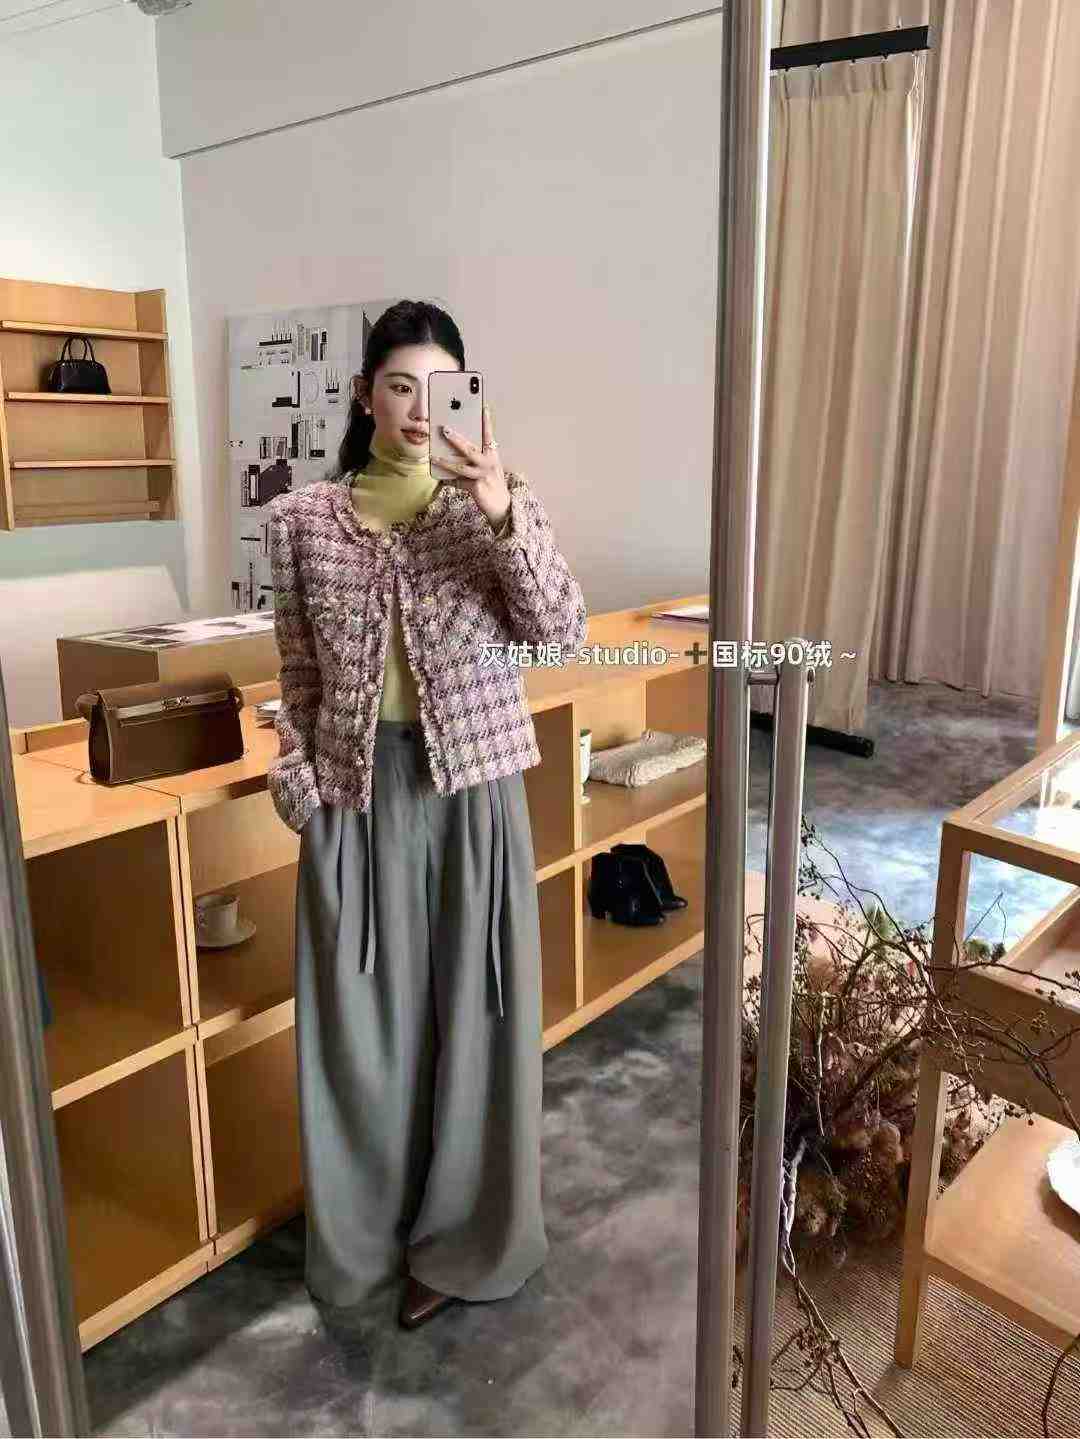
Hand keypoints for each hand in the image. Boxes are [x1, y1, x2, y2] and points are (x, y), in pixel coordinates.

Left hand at [431, 404, 510, 529]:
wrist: (502, 506)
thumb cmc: (492, 484)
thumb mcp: (486, 469)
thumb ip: (473, 462)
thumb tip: (454, 456)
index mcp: (492, 455)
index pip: (489, 436)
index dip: (486, 422)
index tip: (483, 408)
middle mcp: (488, 463)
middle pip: (470, 448)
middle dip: (456, 439)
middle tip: (444, 429)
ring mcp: (482, 475)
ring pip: (461, 466)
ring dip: (445, 461)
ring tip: (433, 457)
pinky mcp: (476, 487)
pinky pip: (458, 482)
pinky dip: (448, 480)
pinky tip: (439, 478)